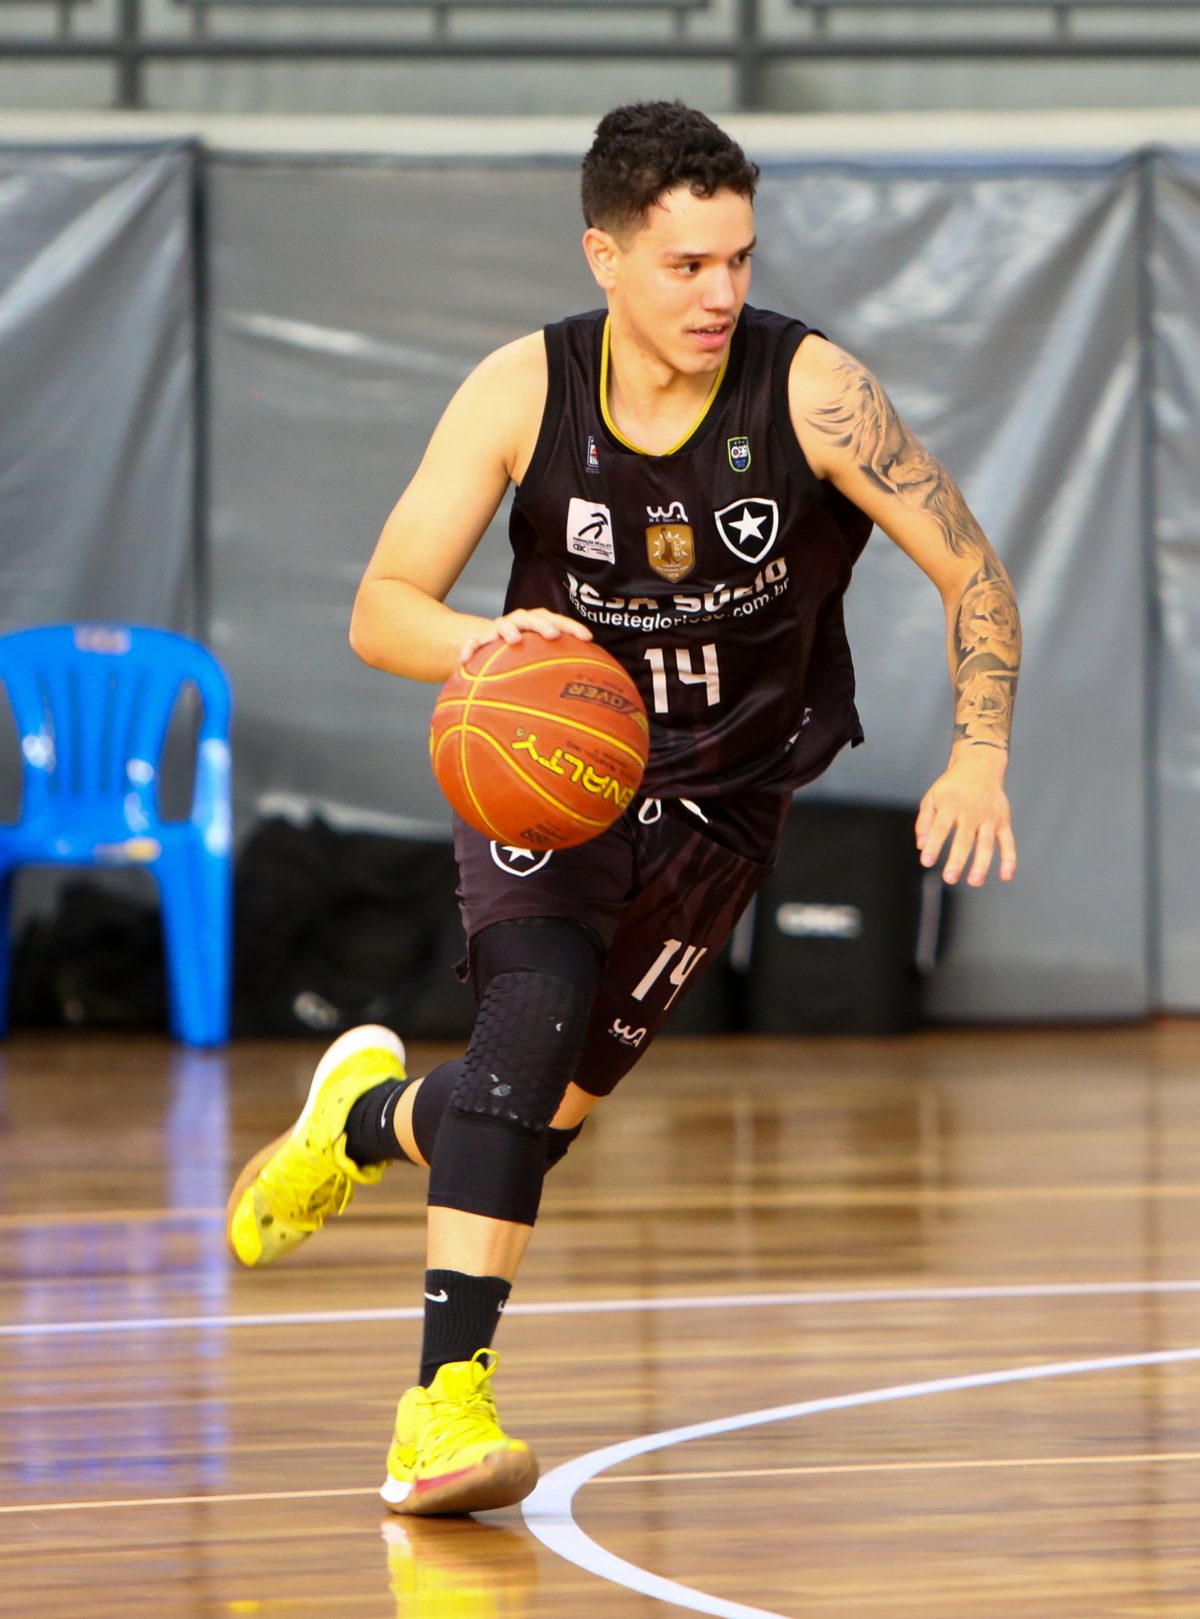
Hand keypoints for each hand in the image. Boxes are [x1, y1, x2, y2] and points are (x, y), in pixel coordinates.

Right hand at [459, 608, 592, 664]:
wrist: (487, 642)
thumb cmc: (521, 653)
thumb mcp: (538, 656)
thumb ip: (557, 665)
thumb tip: (588, 689)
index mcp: (537, 623)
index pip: (557, 620)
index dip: (572, 627)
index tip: (587, 638)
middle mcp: (518, 622)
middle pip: (532, 618)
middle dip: (543, 625)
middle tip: (552, 636)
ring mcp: (497, 628)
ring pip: (503, 625)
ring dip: (509, 631)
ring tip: (513, 640)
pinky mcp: (478, 638)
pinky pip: (472, 643)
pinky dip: (469, 649)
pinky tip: (464, 661)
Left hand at [916, 746, 1016, 886]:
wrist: (980, 766)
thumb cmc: (952, 787)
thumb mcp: (932, 797)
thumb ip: (925, 821)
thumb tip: (921, 846)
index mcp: (951, 805)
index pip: (941, 827)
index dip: (934, 845)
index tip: (926, 861)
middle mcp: (971, 811)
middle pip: (965, 838)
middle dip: (958, 859)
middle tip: (950, 878)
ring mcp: (990, 817)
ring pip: (987, 843)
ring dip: (982, 863)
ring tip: (974, 881)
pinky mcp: (1004, 821)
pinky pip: (1008, 842)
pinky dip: (1009, 859)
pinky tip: (1006, 876)